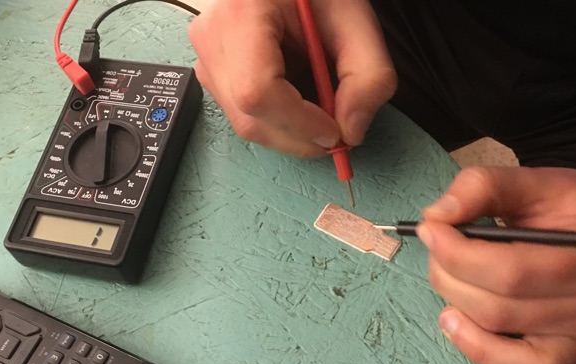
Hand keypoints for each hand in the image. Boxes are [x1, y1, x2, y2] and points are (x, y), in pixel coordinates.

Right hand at [188, 0, 395, 156]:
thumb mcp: (355, 20)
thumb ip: (368, 75)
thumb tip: (351, 132)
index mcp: (241, 13)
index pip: (257, 90)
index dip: (299, 122)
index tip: (334, 130)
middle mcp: (212, 39)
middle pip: (249, 118)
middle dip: (298, 137)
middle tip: (336, 131)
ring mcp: (208, 59)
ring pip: (246, 125)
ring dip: (290, 132)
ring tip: (318, 108)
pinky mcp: (213, 75)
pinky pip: (244, 118)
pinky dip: (278, 122)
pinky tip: (297, 100)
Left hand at [417, 167, 575, 363]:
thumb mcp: (538, 182)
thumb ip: (484, 187)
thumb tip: (437, 216)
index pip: (508, 271)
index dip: (455, 253)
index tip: (429, 229)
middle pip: (502, 312)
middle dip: (450, 282)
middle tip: (438, 256)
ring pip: (519, 358)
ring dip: (468, 336)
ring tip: (448, 310)